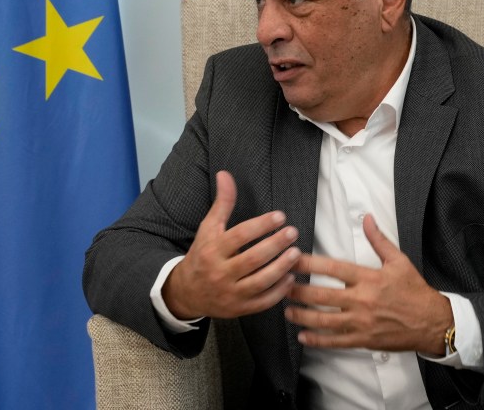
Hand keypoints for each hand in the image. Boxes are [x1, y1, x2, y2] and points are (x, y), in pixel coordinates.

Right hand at [163, 170, 300, 319]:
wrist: (186, 292)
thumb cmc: (202, 255)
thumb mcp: (208, 228)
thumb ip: (221, 203)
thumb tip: (225, 174)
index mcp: (212, 250)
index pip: (239, 236)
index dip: (261, 225)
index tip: (280, 216)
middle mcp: (220, 272)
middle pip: (252, 259)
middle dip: (275, 245)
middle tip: (293, 232)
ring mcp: (230, 293)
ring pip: (260, 281)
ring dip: (281, 267)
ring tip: (296, 253)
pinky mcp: (239, 309)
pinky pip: (262, 301)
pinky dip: (278, 290)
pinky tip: (290, 277)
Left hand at [284, 214, 451, 354]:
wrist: (434, 323)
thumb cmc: (415, 291)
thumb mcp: (399, 261)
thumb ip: (378, 240)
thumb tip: (366, 218)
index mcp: (368, 278)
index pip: (333, 268)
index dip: (309, 263)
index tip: (292, 259)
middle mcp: (362, 300)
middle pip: (323, 295)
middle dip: (298, 291)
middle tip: (281, 286)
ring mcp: (362, 322)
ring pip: (325, 320)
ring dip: (302, 316)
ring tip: (286, 310)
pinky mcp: (364, 339)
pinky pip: (336, 341)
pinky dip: (318, 340)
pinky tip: (303, 336)